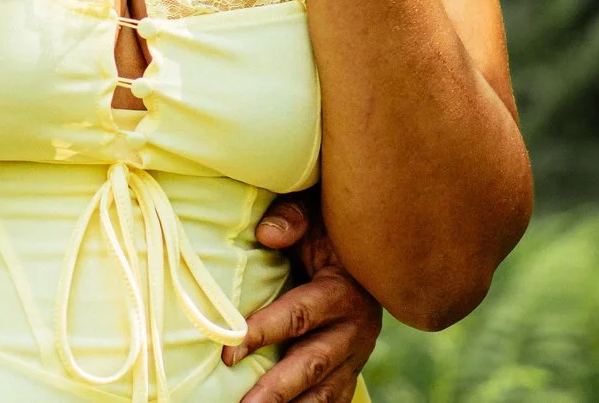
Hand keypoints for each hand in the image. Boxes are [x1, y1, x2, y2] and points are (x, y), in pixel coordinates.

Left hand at [229, 195, 380, 402]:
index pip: (299, 316)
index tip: (228, 351)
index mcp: (343, 290)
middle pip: (313, 364)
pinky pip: (333, 399)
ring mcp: (355, 355)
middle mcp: (355, 329)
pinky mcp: (350, 370)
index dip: (264, 333)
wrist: (370, 252)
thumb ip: (292, 219)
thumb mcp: (315, 214)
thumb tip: (266, 234)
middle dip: (277, 388)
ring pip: (325, 391)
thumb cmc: (328, 230)